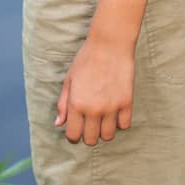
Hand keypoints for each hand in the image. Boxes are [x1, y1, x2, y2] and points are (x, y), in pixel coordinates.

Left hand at [56, 25, 133, 145]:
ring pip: (108, 136)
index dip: (73, 136)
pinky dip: (119, 123)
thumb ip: (63, 103)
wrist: (110, 45)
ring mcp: (111, 107)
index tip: (76, 130)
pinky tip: (115, 113)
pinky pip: (124, 125)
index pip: (73, 135)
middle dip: (88, 136)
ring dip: (104, 131)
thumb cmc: (86, 60)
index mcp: (76, 104)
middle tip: (89, 125)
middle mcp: (93, 109)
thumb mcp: (69, 80)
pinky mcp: (126, 102)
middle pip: (91, 139)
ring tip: (102, 119)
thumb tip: (59, 123)